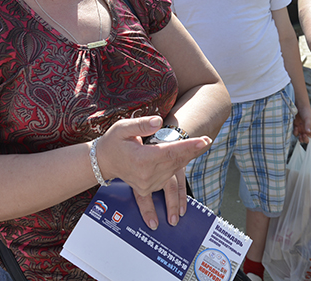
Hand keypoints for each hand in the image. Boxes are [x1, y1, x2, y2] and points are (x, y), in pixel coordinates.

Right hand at [95, 116, 211, 230]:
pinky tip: (185, 177)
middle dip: (192, 150)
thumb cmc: (112, 142)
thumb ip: (141, 125)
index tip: (204, 140)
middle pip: (175, 161)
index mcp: (143, 159)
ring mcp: (148, 183)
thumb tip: (158, 122)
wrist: (102, 161)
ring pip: (174, 172)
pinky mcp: (147, 188)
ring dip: (187, 160)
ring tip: (201, 149)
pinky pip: (166, 186)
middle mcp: (147, 174)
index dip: (189, 146)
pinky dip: (178, 179)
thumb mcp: (122, 128)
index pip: (171, 151)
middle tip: (207, 141)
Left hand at [293, 105, 310, 148]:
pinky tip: (295, 127)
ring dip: (300, 137)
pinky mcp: (296, 127)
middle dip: (305, 140)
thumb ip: (308, 125)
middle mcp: (307, 130)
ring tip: (300, 133)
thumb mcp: (308, 118)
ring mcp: (301, 129)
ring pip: (301, 138)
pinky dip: (295, 132)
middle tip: (303, 136)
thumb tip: (308, 132)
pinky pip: (295, 133)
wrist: (298, 105)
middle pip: (307, 139)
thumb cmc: (305, 111)